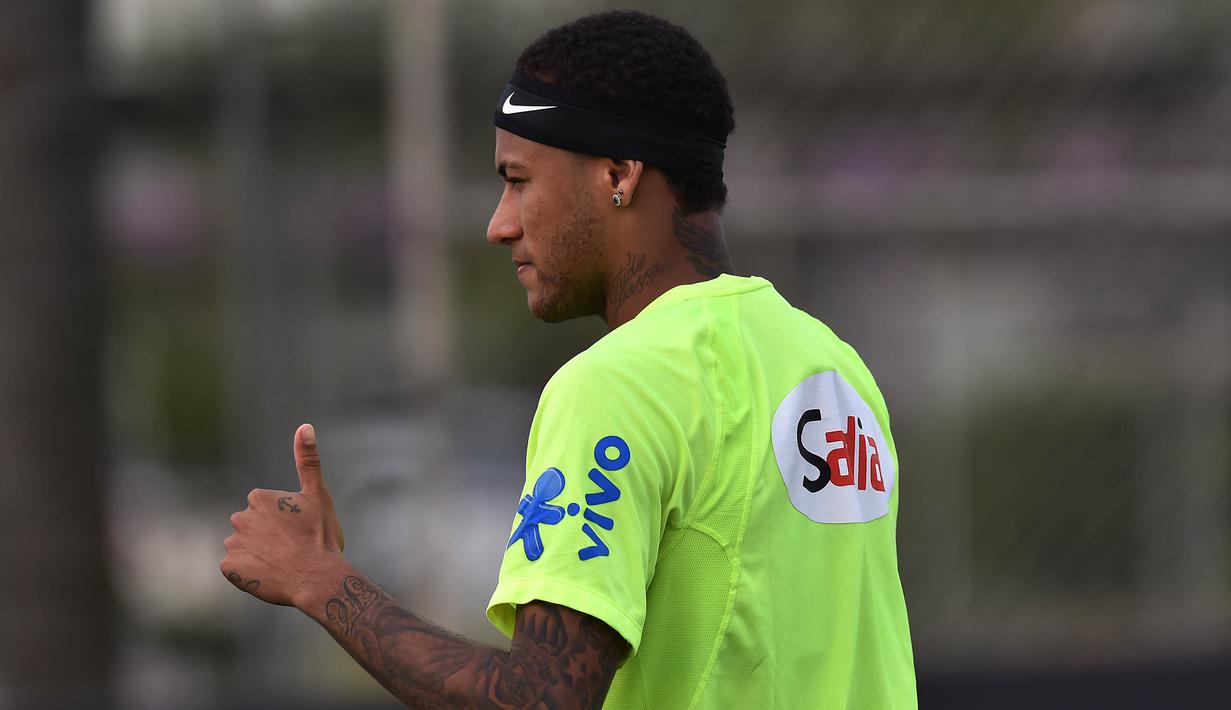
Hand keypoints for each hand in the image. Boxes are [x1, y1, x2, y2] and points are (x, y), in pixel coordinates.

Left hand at [221, 423, 346, 606]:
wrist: (319, 578)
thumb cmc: (321, 536)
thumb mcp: (318, 495)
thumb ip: (308, 460)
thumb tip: (305, 425)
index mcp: (259, 498)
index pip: (264, 509)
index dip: (283, 521)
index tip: (298, 530)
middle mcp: (240, 517)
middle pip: (251, 527)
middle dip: (267, 537)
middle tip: (291, 549)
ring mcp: (233, 544)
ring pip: (243, 547)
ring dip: (257, 555)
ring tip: (281, 564)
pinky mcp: (230, 569)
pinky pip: (235, 569)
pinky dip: (248, 573)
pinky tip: (267, 575)